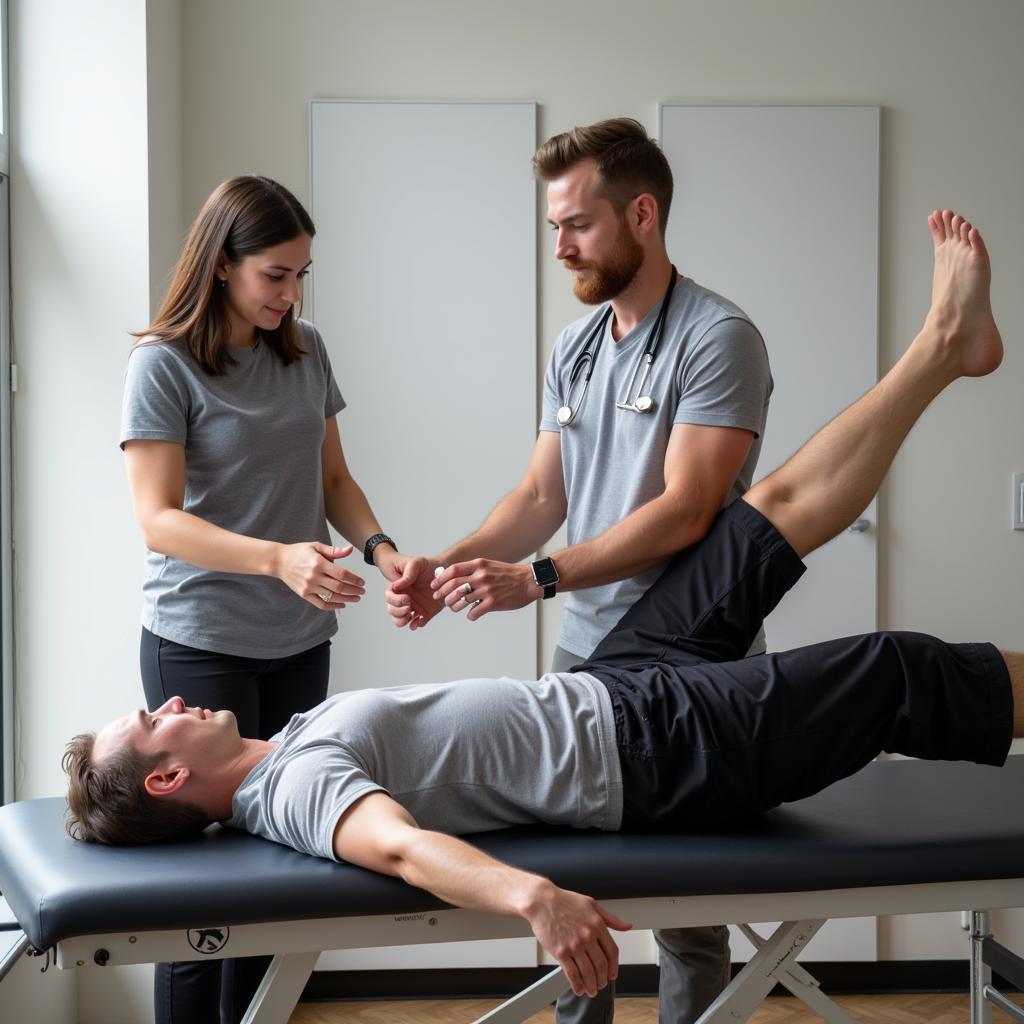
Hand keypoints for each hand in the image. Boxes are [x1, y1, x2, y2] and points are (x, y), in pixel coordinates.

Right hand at [274, 541, 364, 610]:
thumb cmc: (299, 552)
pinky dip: (332, 606)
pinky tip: (341, 604)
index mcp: (319, 563)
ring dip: (346, 599)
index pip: (341, 574)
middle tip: (362, 591)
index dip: (354, 579)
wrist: (279, 561)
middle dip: (353, 590)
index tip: (361, 582)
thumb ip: (333, 550)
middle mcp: (314, 576)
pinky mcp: (304, 594)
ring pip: (331, 596)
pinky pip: (320, 603)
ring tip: (356, 598)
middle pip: (339, 587)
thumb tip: (349, 550)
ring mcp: (309, 587)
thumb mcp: (316, 546)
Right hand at [385, 555, 443, 628]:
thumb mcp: (416, 564)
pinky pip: (416, 623)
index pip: (389, 597)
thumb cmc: (426, 565)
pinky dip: (415, 625)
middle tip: (409, 607)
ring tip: (410, 617)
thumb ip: (407, 574)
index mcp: (399, 588)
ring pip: (400, 619)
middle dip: (398, 612)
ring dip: (402, 621)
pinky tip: (418, 622)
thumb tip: (396, 586)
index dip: (395, 600)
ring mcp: (414, 606)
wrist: (443, 570)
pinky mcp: (424, 612)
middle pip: (392, 610)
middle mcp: (404, 598)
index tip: (407, 598)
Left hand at [431, 559, 538, 621]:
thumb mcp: (489, 565)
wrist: (529, 581)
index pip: (452, 570)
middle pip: (453, 586)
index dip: (440, 579)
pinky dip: (470, 615)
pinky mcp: (493, 603)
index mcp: (479, 564)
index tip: (435, 586)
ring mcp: (487, 590)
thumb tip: (454, 577)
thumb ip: (473, 569)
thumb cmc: (509, 574)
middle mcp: (481, 576)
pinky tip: (472, 614)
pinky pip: (473, 612)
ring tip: (455, 607)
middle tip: (440, 599)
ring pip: (460, 601)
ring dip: (454, 606)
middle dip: (442, 594)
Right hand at [524, 882, 631, 996]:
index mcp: (597, 925)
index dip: (614, 966)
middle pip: (601, 965)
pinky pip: (572, 974)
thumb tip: (627, 926)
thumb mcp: (592, 904)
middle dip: (603, 979)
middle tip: (602, 984)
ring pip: (588, 972)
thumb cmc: (564, 901)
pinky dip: (577, 985)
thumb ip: (611, 918)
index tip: (612, 974)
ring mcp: (574, 945)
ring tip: (592, 990)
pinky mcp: (561, 952)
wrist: (542, 901)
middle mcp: (588, 936)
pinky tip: (579, 989)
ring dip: (592, 985)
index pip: (612, 951)